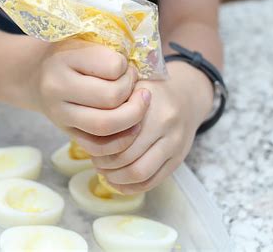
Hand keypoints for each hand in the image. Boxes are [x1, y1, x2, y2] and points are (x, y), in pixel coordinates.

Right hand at [34, 39, 150, 136]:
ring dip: (132, 117)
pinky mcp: (68, 133)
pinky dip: (122, 140)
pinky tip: (131, 127)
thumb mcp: (86, 41)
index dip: (128, 68)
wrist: (36, 75)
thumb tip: (144, 69)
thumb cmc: (71, 55)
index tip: (126, 67)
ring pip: (106, 125)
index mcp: (64, 58)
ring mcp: (61, 114)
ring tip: (139, 105)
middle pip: (111, 98)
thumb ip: (110, 52)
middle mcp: (58, 88)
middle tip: (136, 88)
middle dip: (133, 93)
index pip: (112, 66)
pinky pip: (100, 147)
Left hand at [80, 61, 213, 193]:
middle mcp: (165, 125)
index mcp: (149, 105)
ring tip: (106, 171)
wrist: (187, 95)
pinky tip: (119, 181)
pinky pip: (153, 181)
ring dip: (117, 178)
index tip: (89, 144)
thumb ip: (111, 102)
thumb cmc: (150, 90)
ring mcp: (175, 145)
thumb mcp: (130, 85)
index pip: (116, 135)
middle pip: (126, 157)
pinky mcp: (179, 159)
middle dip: (105, 164)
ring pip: (140, 173)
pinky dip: (132, 187)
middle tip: (95, 161)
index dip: (98, 145)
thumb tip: (85, 127)